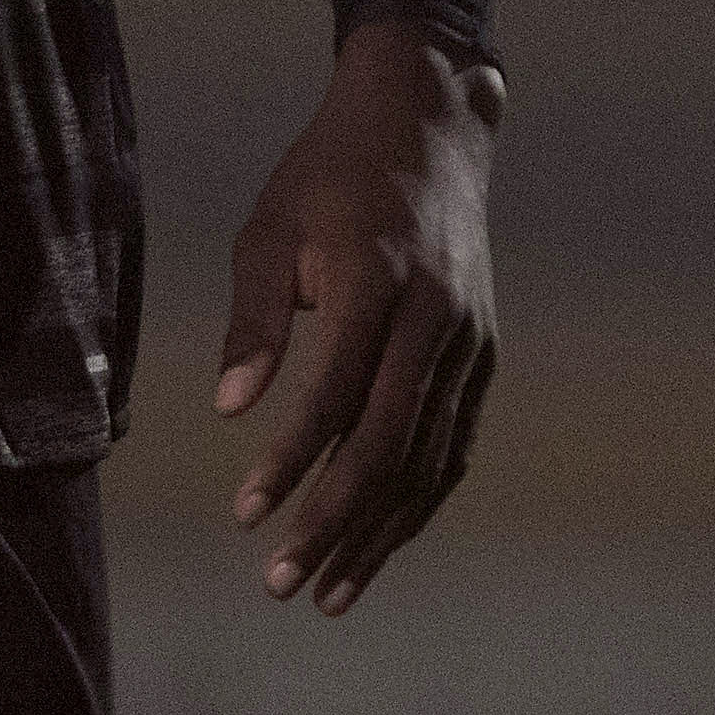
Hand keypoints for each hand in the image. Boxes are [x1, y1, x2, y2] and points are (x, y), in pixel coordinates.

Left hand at [216, 21, 502, 613]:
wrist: (430, 122)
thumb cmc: (330, 176)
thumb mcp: (271, 227)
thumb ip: (254, 319)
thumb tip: (231, 409)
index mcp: (379, 281)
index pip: (336, 397)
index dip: (291, 464)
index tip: (245, 516)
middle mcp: (435, 317)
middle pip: (390, 445)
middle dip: (334, 523)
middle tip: (280, 582)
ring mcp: (469, 338)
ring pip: (430, 459)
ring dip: (379, 533)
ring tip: (326, 592)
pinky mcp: (483, 351)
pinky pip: (454, 443)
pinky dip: (418, 500)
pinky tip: (377, 541)